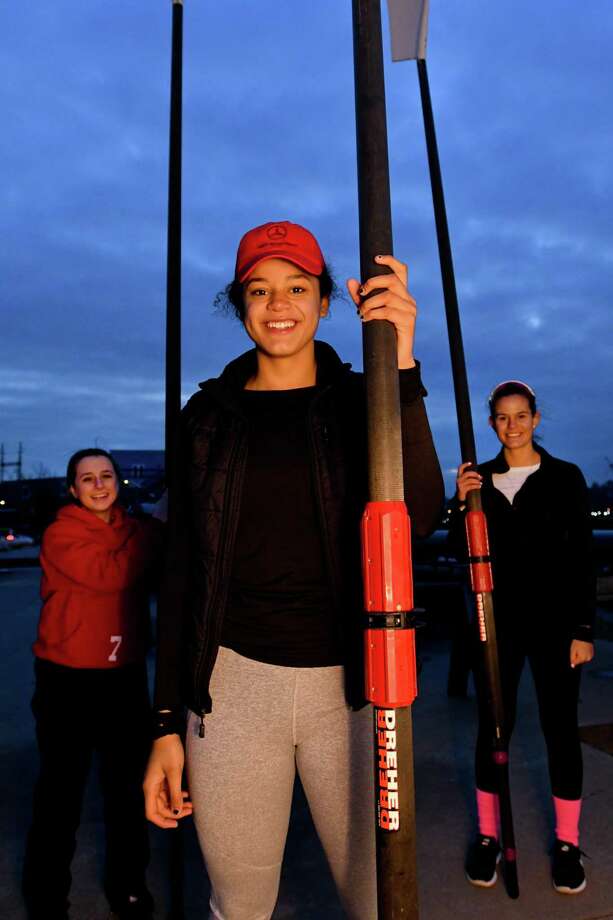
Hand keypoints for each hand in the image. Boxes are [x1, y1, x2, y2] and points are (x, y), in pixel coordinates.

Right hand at [143, 734, 192, 828]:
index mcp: (150, 788)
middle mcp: (151, 787)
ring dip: (177, 804)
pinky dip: (177, 795)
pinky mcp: (162, 777)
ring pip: (165, 800)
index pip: (151, 813)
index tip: (175, 824)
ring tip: (191, 805)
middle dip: (174, 812)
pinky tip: (187, 794)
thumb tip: (176, 812)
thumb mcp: (174, 773)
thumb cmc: (169, 752)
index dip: (162, 821)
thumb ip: (175, 794)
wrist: (167, 734)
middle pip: (160, 808)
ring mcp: (156, 782)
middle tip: (190, 811)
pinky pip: (168, 792)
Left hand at [347, 254, 416, 368]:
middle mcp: (409, 299)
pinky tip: (366, 320)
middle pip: (392, 280)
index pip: (401, 270)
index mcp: (402, 294)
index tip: (375, 258)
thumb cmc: (381, 332)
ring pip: (388, 296)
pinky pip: (389, 311)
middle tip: (361, 294)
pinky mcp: (408, 322)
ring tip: (362, 313)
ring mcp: (410, 310)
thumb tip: (350, 280)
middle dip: (373, 284)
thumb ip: (360, 297)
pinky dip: (374, 313)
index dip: (390, 261)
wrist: (394, 357)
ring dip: (370, 303)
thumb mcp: (368, 310)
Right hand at [456, 461, 482, 501]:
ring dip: (477, 481)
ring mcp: (460, 485)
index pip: (460, 468)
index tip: (470, 463)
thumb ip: (469, 478)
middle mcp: (458, 479)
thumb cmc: (464, 489)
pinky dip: (476, 486)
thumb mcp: (465, 482)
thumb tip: (479, 476)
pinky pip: (471, 486)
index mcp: (459, 476)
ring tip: (481, 483)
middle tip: (480, 477)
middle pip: (467, 473)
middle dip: (475, 474)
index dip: (465, 464)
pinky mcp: (462, 489)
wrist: (459, 499)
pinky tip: (480, 486)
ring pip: (470, 480)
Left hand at [570, 639, 593, 667]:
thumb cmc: (578, 643)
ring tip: (580, 649)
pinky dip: (584, 654)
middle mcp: (588, 659)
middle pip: (580, 661)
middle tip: (577, 650)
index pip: (576, 663)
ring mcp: (591, 657)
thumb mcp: (572, 650)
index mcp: (582, 658)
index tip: (574, 654)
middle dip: (577, 657)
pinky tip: (583, 649)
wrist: (584, 637)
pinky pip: (587, 657)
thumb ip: (572, 659)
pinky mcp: (592, 654)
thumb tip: (573, 666)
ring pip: (583, 659)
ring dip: (581, 656)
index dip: (573, 659)